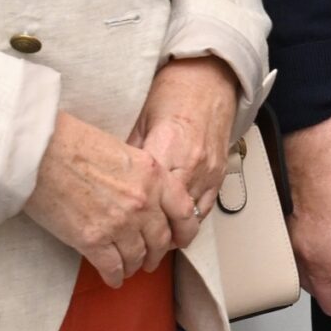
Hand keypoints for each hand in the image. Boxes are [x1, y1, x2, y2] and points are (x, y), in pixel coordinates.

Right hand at [23, 111, 175, 286]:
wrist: (39, 153)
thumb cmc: (73, 143)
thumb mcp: (123, 150)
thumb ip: (141, 176)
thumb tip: (145, 197)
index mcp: (153, 175)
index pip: (183, 211)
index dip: (183, 230)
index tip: (177, 239)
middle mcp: (143, 202)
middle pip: (160, 239)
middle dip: (156, 254)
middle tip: (150, 259)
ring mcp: (120, 223)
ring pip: (137, 256)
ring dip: (134, 266)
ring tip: (129, 268)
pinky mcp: (93, 240)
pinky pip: (112, 267)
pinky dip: (114, 276)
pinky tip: (112, 277)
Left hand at [132, 57, 241, 249]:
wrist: (208, 79)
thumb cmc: (173, 93)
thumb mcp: (141, 120)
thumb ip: (130, 154)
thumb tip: (111, 182)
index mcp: (168, 147)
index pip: (149, 197)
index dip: (134, 221)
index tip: (122, 234)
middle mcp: (192, 163)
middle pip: (171, 215)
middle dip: (154, 237)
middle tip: (136, 251)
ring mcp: (209, 170)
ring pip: (192, 218)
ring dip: (174, 235)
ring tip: (155, 248)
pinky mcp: (220, 173)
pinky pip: (206, 208)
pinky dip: (191, 222)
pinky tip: (176, 230)